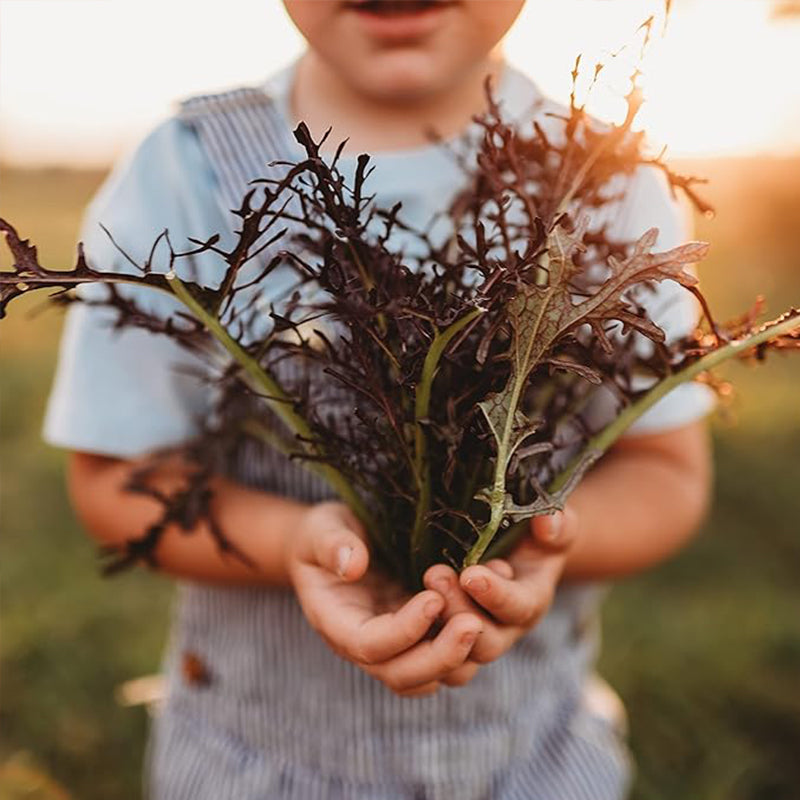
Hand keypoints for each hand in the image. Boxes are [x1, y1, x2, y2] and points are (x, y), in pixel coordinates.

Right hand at [286, 502, 483, 696]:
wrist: (333, 546)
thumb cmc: (325, 536)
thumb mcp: (321, 529)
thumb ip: (332, 544)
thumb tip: (352, 564)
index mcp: (336, 622)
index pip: (369, 645)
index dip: (403, 630)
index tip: (432, 599)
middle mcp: (366, 646)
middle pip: (402, 675)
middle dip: (440, 656)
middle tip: (473, 624)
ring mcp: (396, 647)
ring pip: (432, 677)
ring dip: (460, 655)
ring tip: (483, 616)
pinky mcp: (421, 639)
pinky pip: (448, 663)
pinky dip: (470, 648)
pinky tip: (488, 611)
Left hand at [423, 506, 579, 672]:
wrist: (504, 549)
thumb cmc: (527, 532)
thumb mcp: (545, 522)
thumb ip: (556, 524)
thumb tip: (548, 521)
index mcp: (529, 602)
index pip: (519, 609)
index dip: (497, 596)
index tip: (471, 574)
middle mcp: (503, 630)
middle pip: (485, 643)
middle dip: (459, 610)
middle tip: (434, 573)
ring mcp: (471, 643)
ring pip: (456, 663)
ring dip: (436, 630)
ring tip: (420, 588)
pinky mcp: (440, 645)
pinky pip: (428, 667)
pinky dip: (415, 647)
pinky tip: (399, 612)